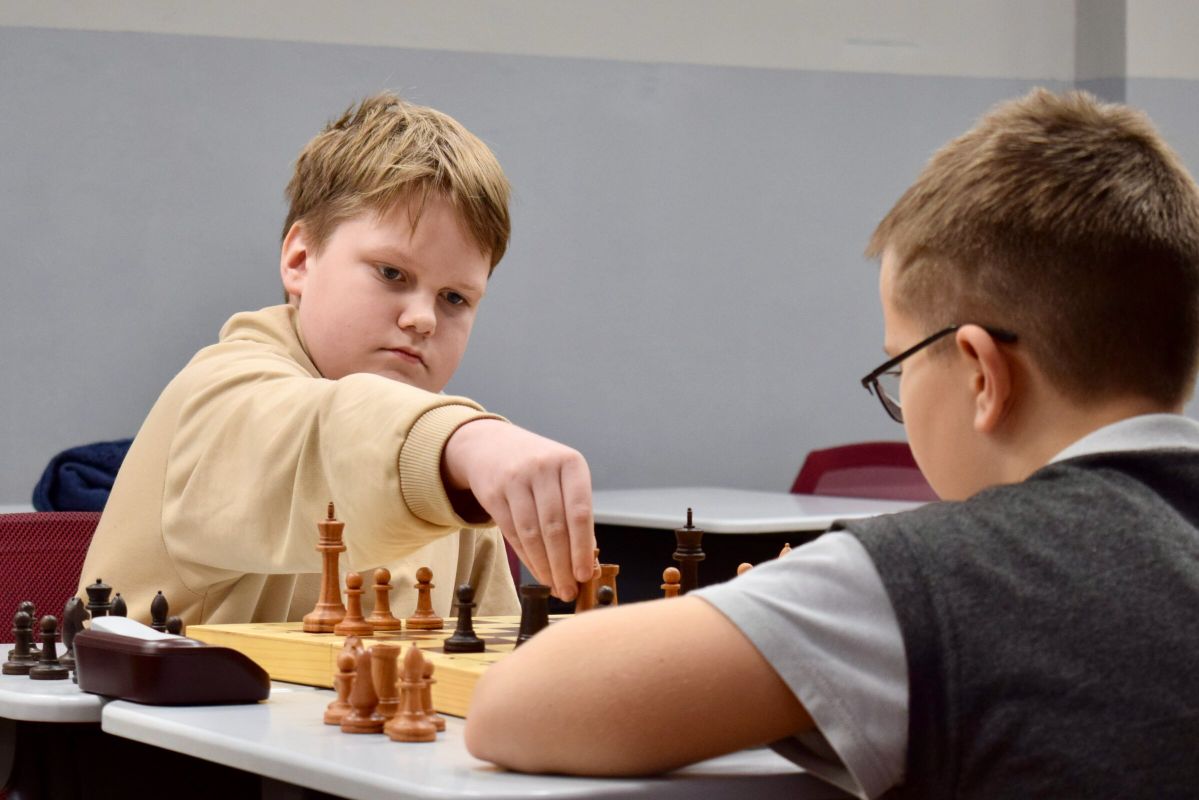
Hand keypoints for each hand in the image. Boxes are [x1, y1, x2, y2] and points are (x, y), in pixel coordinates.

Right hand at [443, 419, 594, 599]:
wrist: (492, 446)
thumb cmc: (540, 470)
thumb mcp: (564, 478)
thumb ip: (577, 514)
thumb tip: (589, 563)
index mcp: (571, 463)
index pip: (579, 512)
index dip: (583, 548)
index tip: (585, 575)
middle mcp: (543, 468)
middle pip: (555, 527)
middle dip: (563, 565)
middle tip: (570, 590)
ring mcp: (515, 479)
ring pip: (532, 533)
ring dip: (545, 566)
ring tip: (556, 586)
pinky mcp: (493, 493)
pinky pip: (512, 533)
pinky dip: (527, 558)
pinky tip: (538, 572)